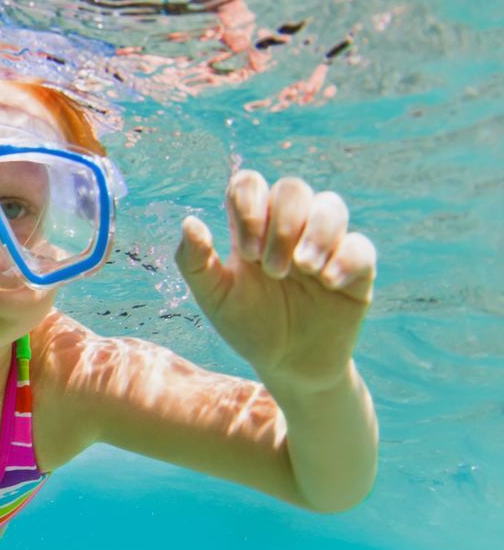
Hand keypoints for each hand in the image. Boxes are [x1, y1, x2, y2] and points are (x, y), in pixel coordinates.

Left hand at [175, 170, 375, 391]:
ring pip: (331, 205)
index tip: (245, 254)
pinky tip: (327, 283)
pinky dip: (344, 259)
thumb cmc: (248, 325)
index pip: (250, 184)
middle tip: (272, 270)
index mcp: (253, 228)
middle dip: (282, 226)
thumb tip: (190, 222)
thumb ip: (195, 262)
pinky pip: (360, 245)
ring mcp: (325, 244)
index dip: (248, 206)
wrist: (287, 364)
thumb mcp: (214, 298)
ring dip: (315, 234)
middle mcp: (291, 228)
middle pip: (292, 188)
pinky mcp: (356, 267)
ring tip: (302, 270)